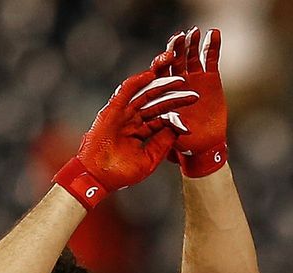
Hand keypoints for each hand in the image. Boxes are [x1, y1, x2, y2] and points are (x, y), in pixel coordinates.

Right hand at [70, 64, 197, 191]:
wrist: (99, 178)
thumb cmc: (120, 173)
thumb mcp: (149, 158)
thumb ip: (163, 142)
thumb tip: (179, 127)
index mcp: (139, 130)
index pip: (161, 114)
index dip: (177, 107)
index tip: (193, 100)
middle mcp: (131, 119)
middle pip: (154, 100)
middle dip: (171, 91)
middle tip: (189, 86)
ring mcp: (122, 114)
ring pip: (143, 92)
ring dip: (158, 81)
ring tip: (175, 74)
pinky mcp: (112, 110)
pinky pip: (125, 91)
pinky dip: (138, 81)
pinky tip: (151, 74)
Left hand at [154, 27, 227, 175]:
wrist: (203, 147)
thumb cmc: (181, 143)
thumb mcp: (171, 133)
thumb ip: (170, 124)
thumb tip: (173, 120)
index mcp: (161, 92)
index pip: (157, 74)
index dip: (161, 64)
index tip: (166, 58)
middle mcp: (176, 81)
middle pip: (173, 60)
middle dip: (175, 49)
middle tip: (179, 39)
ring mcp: (193, 78)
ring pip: (190, 56)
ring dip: (191, 43)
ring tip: (195, 32)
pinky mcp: (210, 78)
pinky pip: (210, 59)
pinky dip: (212, 46)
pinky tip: (214, 33)